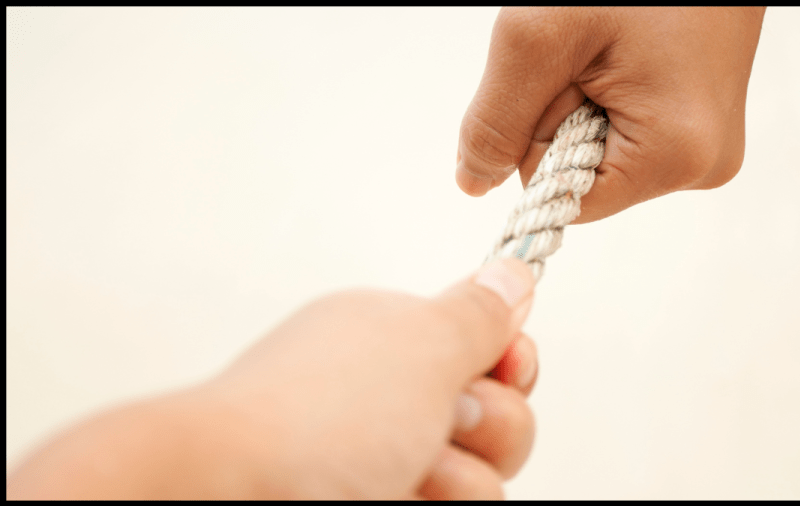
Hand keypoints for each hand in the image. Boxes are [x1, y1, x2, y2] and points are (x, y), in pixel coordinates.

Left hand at [208, 257, 537, 499]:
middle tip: (444, 421)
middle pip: (500, 417)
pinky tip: (387, 499)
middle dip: (491, 425)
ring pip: (483, 478)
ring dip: (456, 479)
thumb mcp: (421, 343)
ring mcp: (387, 459)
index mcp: (396, 339)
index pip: (489, 348)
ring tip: (400, 471)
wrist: (232, 493)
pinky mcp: (386, 502)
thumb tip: (513, 272)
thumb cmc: (315, 414)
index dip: (511, 363)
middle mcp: (394, 399)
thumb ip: (480, 314)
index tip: (508, 367)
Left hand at [456, 7, 765, 222]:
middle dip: (564, 115)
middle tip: (589, 51)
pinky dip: (606, 96)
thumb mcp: (538, 39)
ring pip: (602, 153)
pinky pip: (627, 132)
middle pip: (585, 177)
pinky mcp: (702, 126)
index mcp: (676, 155)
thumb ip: (496, 121)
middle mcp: (703, 165)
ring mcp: (708, 146)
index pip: (566, 199)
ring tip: (610, 45)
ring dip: (583, 101)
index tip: (560, 77)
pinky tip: (623, 54)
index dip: (538, 143)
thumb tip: (472, 184)